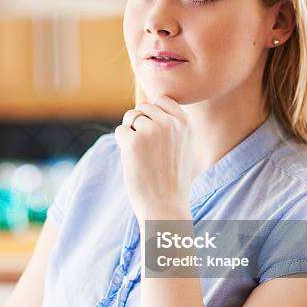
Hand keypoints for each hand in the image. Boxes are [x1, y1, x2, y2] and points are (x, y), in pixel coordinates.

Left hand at [114, 96, 194, 221]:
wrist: (165, 206)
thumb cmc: (172, 179)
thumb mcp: (183, 147)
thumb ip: (171, 126)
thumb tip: (147, 108)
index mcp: (185, 123)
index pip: (162, 100)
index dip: (153, 114)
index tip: (154, 135)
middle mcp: (170, 123)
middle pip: (144, 107)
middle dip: (139, 124)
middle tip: (146, 150)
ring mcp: (151, 130)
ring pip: (131, 117)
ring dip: (130, 133)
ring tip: (142, 156)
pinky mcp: (133, 141)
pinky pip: (120, 131)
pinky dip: (122, 144)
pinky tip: (133, 161)